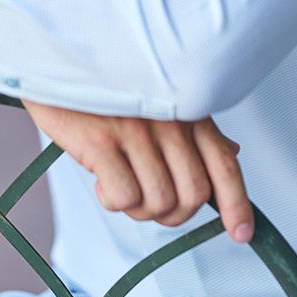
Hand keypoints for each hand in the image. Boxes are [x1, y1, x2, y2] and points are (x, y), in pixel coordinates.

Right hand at [21, 99, 252, 241]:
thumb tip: (232, 153)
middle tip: (147, 202)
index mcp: (188, 110)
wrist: (55, 63)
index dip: (237, 205)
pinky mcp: (102, 141)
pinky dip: (113, 200)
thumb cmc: (108, 88)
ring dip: (139, 209)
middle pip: (193, 195)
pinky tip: (101, 180)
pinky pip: (124, 197)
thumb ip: (194, 131)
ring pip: (159, 202)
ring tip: (120, 185)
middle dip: (173, 214)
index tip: (241, 233)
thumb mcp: (158, 101)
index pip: (224, 164)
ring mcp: (137, 130)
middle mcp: (169, 120)